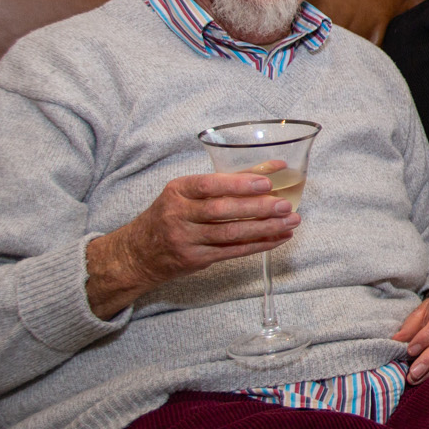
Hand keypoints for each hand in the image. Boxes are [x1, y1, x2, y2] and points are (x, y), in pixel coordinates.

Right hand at [84, 168, 299, 317]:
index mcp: (178, 191)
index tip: (267, 182)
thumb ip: (225, 182)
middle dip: (258, 208)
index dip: (239, 183)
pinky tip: (278, 238)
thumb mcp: (186, 193)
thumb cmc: (170, 215)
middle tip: (285, 205)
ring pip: (231, 234)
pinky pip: (232, 252)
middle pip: (223, 211)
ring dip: (265, 228)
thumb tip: (273, 168)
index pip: (210, 184)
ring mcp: (186, 239)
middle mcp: (178, 215)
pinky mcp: (195, 259)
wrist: (138, 252)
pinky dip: (258, 245)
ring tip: (290, 222)